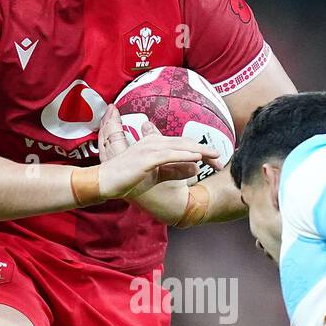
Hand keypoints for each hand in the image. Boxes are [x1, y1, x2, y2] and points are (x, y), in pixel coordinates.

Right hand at [96, 109, 221, 200]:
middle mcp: (153, 143)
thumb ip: (174, 170)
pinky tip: (197, 157)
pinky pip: (169, 156)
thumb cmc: (127, 179)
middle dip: (205, 151)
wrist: (104, 182)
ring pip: (180, 147)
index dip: (201, 151)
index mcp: (155, 145)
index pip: (183, 145)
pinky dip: (184, 155)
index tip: (215, 160)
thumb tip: (194, 167)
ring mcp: (149, 150)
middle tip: (220, 160)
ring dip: (199, 151)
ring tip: (215, 156)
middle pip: (185, 144)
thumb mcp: (155, 176)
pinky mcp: (146, 159)